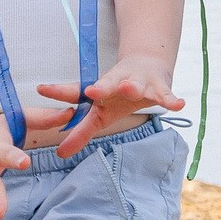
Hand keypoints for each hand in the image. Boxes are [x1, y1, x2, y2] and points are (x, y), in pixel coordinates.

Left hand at [35, 59, 182, 157]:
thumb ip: (80, 133)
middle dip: (101, 88)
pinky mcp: (159, 87)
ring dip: (134, 87)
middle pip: (107, 84)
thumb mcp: (99, 114)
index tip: (41, 89)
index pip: (75, 91)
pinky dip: (172, 100)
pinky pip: (167, 95)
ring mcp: (138, 83)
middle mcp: (116, 84)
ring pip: (136, 85)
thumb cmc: (117, 95)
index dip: (59, 91)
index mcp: (98, 90)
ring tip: (132, 89)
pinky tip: (179, 105)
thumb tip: (60, 154)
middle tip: (92, 91)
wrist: (148, 66)